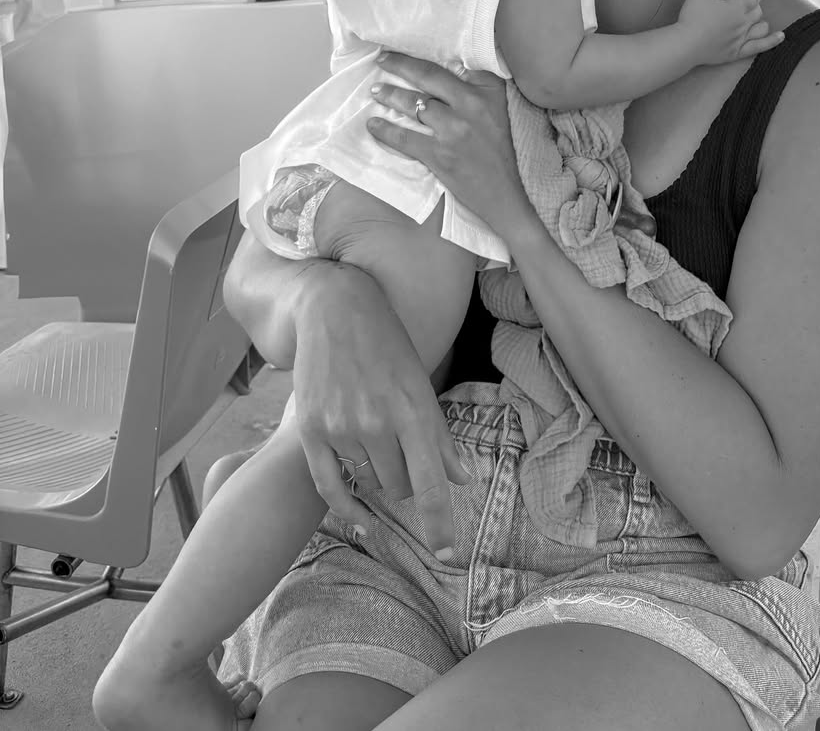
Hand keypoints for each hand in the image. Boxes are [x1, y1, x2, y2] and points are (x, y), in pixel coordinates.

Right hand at [290, 265, 470, 557]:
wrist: (335, 311)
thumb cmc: (388, 346)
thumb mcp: (421, 384)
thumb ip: (439, 436)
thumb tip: (461, 478)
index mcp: (413, 410)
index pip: (430, 482)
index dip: (439, 524)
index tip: (447, 555)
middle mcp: (377, 423)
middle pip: (399, 487)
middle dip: (407, 481)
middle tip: (402, 451)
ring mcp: (341, 428)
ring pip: (370, 484)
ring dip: (378, 477)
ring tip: (376, 443)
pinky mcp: (311, 429)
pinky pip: (330, 487)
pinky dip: (348, 507)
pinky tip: (361, 519)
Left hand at [366, 51, 537, 243]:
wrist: (509, 195)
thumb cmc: (505, 151)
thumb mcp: (503, 109)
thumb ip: (483, 85)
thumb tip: (458, 65)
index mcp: (487, 92)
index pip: (450, 67)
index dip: (423, 56)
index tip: (404, 50)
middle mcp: (471, 105)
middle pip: (427, 77)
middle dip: (400, 65)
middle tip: (381, 59)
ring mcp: (454, 131)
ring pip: (413, 105)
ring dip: (390, 95)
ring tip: (376, 91)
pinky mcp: (441, 156)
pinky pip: (405, 139)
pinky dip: (386, 131)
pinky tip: (373, 125)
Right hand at [676, 0, 783, 64]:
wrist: (686, 45)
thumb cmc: (691, 18)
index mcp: (735, 7)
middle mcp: (743, 22)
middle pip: (757, 12)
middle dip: (754, 6)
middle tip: (747, 4)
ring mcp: (742, 39)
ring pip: (761, 27)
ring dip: (760, 21)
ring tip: (756, 20)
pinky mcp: (738, 52)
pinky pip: (760, 46)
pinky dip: (772, 41)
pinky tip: (781, 37)